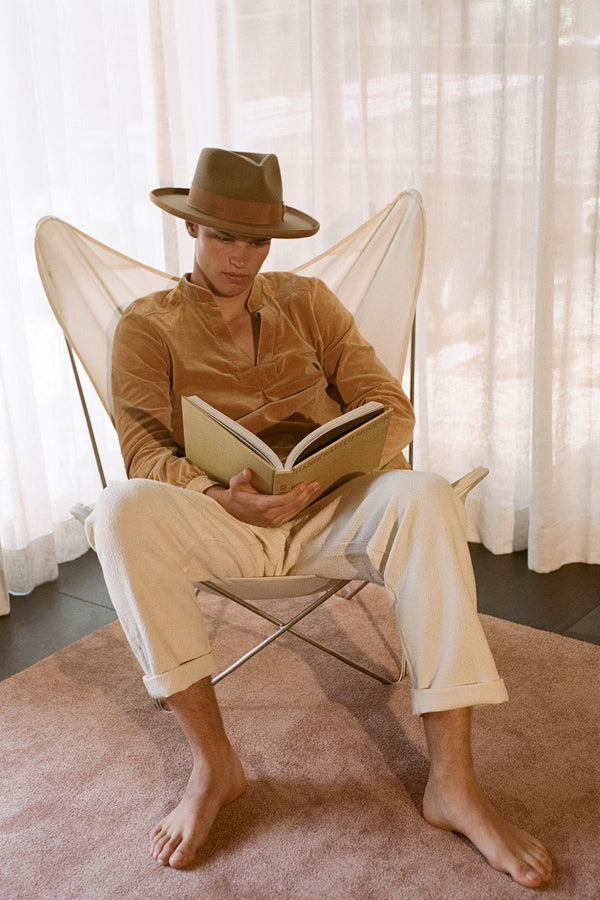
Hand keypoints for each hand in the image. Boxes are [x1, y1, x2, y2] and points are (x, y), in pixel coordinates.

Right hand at [204, 468, 320, 526]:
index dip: (294, 494)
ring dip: (306, 499)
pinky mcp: (276, 522)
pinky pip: (292, 514)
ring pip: (295, 510)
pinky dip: (301, 505)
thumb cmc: (236, 494)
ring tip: (315, 488)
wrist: (232, 511)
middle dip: (305, 494)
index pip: (282, 501)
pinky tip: (307, 497)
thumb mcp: (235, 484)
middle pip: (292, 505)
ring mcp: (273, 520)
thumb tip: (247, 472)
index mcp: (260, 505)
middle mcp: (269, 515)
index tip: (303, 485)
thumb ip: (241, 478)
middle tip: (315, 483)